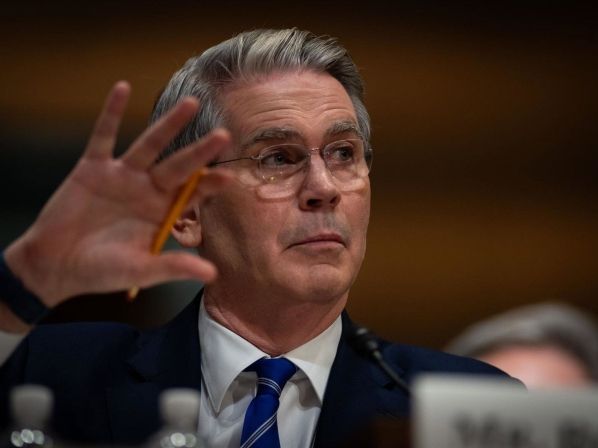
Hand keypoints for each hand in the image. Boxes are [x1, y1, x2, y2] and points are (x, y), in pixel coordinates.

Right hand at [4, 81, 231, 307]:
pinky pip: (103, 135)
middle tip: (223, 135)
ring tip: (190, 103)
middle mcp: (146, 190)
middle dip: (199, 151)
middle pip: (178, 165)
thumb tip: (212, 274)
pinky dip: (112, 113)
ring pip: (149, 144)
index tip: (229, 175)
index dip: (209, 185)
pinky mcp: (93, 167)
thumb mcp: (140, 271)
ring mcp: (122, 176)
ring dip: (168, 124)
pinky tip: (123, 87)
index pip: (192, 194)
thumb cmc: (100, 272)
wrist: (55, 265)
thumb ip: (174, 267)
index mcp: (161, 213)